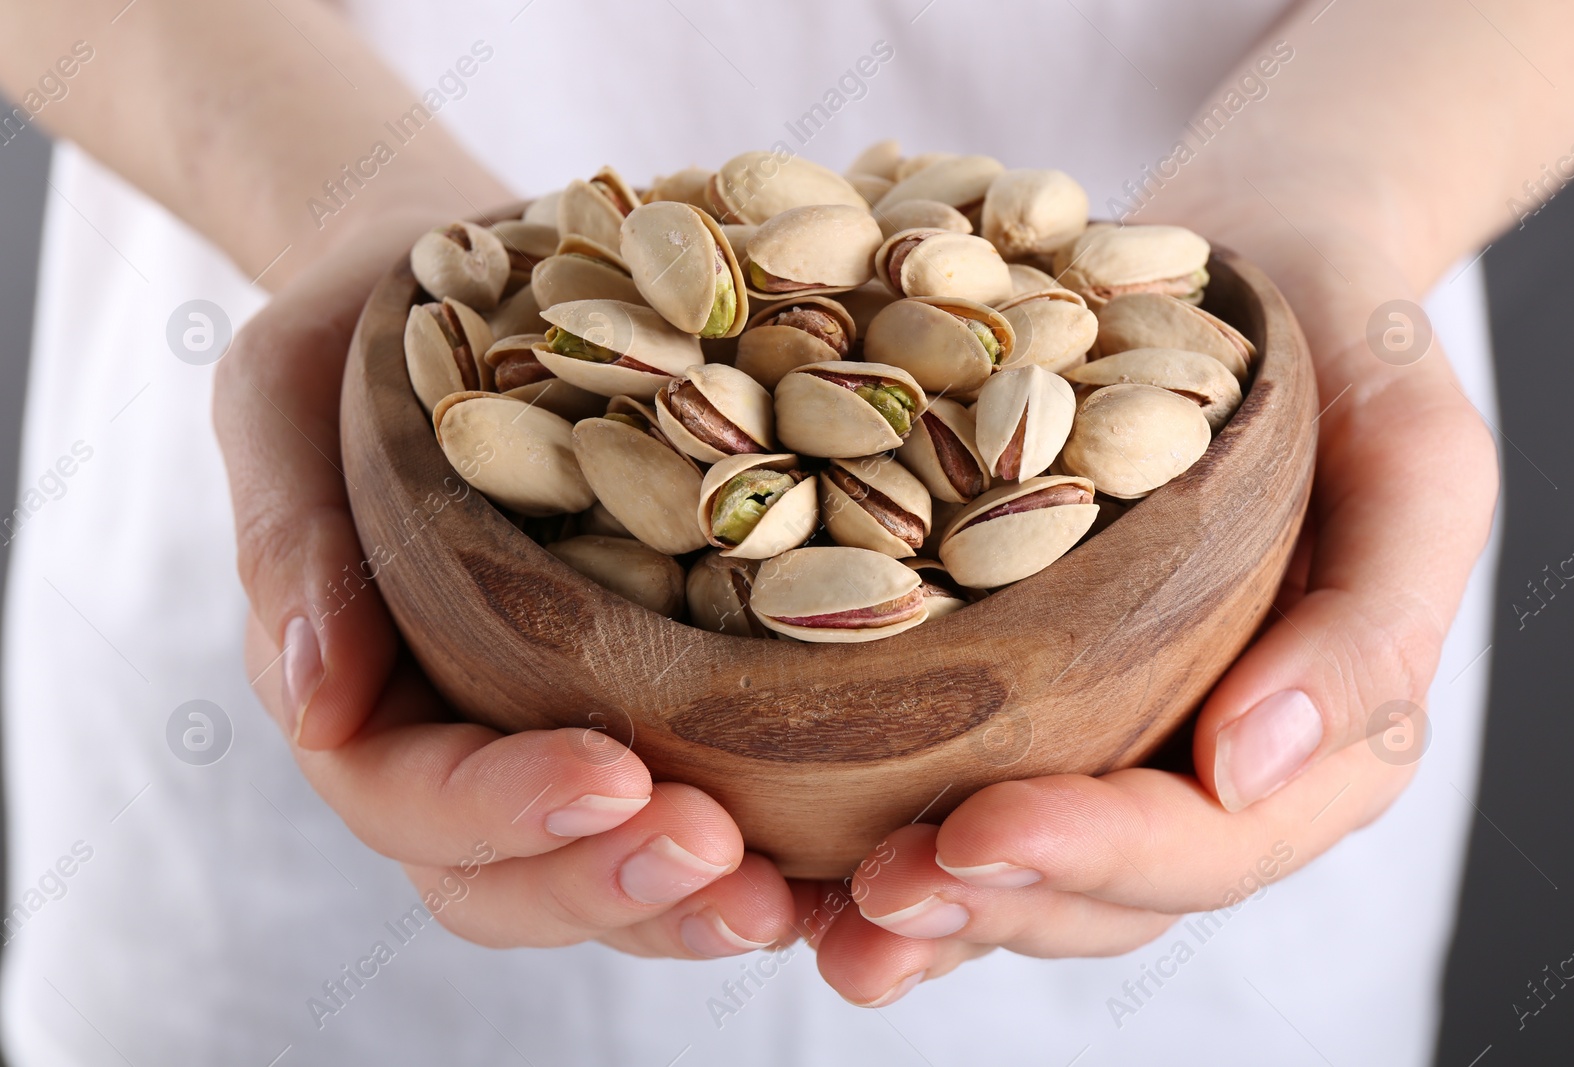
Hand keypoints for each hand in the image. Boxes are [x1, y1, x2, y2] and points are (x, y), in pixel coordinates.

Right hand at [215, 205, 795, 958]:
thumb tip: (312, 701)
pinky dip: (769, 845)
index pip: (405, 796)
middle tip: (722, 859)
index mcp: (363, 686)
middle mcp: (462, 734)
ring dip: (694, 902)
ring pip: (610, 869)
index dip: (500, 810)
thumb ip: (288, 534)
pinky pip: (707, 799)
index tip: (612, 776)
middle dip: (612, 886)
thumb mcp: (288, 387)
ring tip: (791, 895)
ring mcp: (562, 726)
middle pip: (512, 879)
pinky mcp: (661, 700)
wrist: (477, 278)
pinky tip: (843, 851)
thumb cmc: (370, 321)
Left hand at [808, 204, 1499, 1004]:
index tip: (979, 832)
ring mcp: (1114, 731)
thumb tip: (1246, 771)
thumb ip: (1370, 630)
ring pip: (1022, 865)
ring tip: (825, 918)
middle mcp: (1209, 763)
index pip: (1210, 841)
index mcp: (1321, 745)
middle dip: (989, 902)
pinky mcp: (1029, 683)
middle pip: (1102, 888)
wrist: (1264, 259)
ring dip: (925, 902)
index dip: (1096, 854)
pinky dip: (879, 823)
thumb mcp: (1417, 466)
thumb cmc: (1358, 356)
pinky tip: (799, 852)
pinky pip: (956, 776)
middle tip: (877, 898)